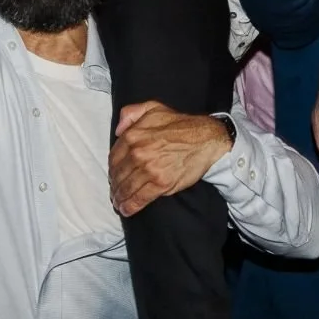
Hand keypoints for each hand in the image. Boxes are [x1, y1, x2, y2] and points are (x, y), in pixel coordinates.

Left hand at [109, 101, 232, 216]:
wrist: (206, 138)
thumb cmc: (181, 124)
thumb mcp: (153, 108)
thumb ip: (130, 113)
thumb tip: (117, 130)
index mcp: (134, 135)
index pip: (114, 157)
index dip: (112, 169)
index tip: (113, 176)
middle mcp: (138, 153)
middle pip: (118, 175)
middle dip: (115, 186)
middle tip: (115, 192)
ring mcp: (149, 169)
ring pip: (127, 188)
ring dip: (120, 198)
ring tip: (118, 203)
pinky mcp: (161, 184)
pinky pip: (140, 198)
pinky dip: (131, 206)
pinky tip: (126, 210)